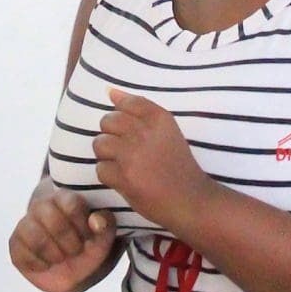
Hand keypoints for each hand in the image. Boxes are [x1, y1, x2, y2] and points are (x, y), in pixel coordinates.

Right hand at [10, 187, 118, 291]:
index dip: (82, 225)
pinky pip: (22, 253)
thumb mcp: (104, 237)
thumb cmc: (88, 245)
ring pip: (36, 236)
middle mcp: (42, 206)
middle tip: (76, 250)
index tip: (88, 237)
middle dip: (70, 242)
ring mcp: (25, 224)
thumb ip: (106, 226)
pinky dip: (39, 264)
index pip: (71, 203)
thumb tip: (96, 221)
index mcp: (65, 198)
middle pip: (53, 220)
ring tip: (62, 257)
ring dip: (54, 254)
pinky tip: (47, 263)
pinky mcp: (15, 244)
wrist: (72, 269)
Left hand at [93, 88, 211, 233]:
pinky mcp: (124, 177)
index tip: (130, 131)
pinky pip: (101, 168)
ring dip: (107, 155)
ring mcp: (133, 156)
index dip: (123, 115)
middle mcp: (145, 133)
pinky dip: (109, 175)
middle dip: (111, 135)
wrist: (191, 200)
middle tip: (125, 150)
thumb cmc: (178, 166)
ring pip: (100, 144)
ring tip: (122, 164)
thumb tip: (110, 91)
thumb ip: (140, 112)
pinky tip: (124, 179)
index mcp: (160, 119)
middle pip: (108, 121)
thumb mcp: (168, 132)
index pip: (128, 103)